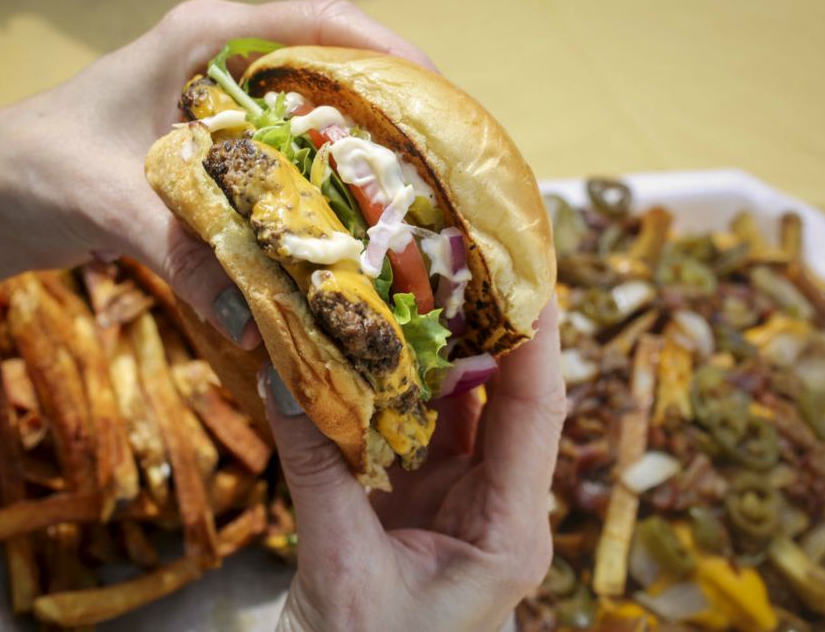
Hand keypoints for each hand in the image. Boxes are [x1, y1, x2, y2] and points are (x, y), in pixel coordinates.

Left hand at [0, 0, 434, 351]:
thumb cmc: (38, 163)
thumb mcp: (110, 198)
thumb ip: (184, 251)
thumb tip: (255, 321)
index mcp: (206, 40)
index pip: (319, 20)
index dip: (388, 49)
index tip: (439, 95)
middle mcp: (225, 66)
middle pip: (333, 69)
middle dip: (392, 110)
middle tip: (443, 164)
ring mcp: (224, 109)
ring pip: (317, 118)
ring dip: (363, 155)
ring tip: (414, 201)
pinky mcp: (220, 152)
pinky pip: (291, 160)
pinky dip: (323, 190)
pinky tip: (348, 232)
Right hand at [260, 297, 566, 631]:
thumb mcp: (340, 567)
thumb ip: (318, 469)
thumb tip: (286, 374)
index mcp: (510, 534)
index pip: (538, 412)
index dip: (538, 335)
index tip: (527, 266)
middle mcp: (498, 512)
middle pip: (508, 400)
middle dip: (486, 327)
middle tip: (459, 257)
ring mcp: (461, 507)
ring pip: (464, 411)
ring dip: (440, 352)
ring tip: (416, 284)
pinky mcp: (422, 508)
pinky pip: (422, 434)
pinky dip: (401, 390)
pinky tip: (377, 346)